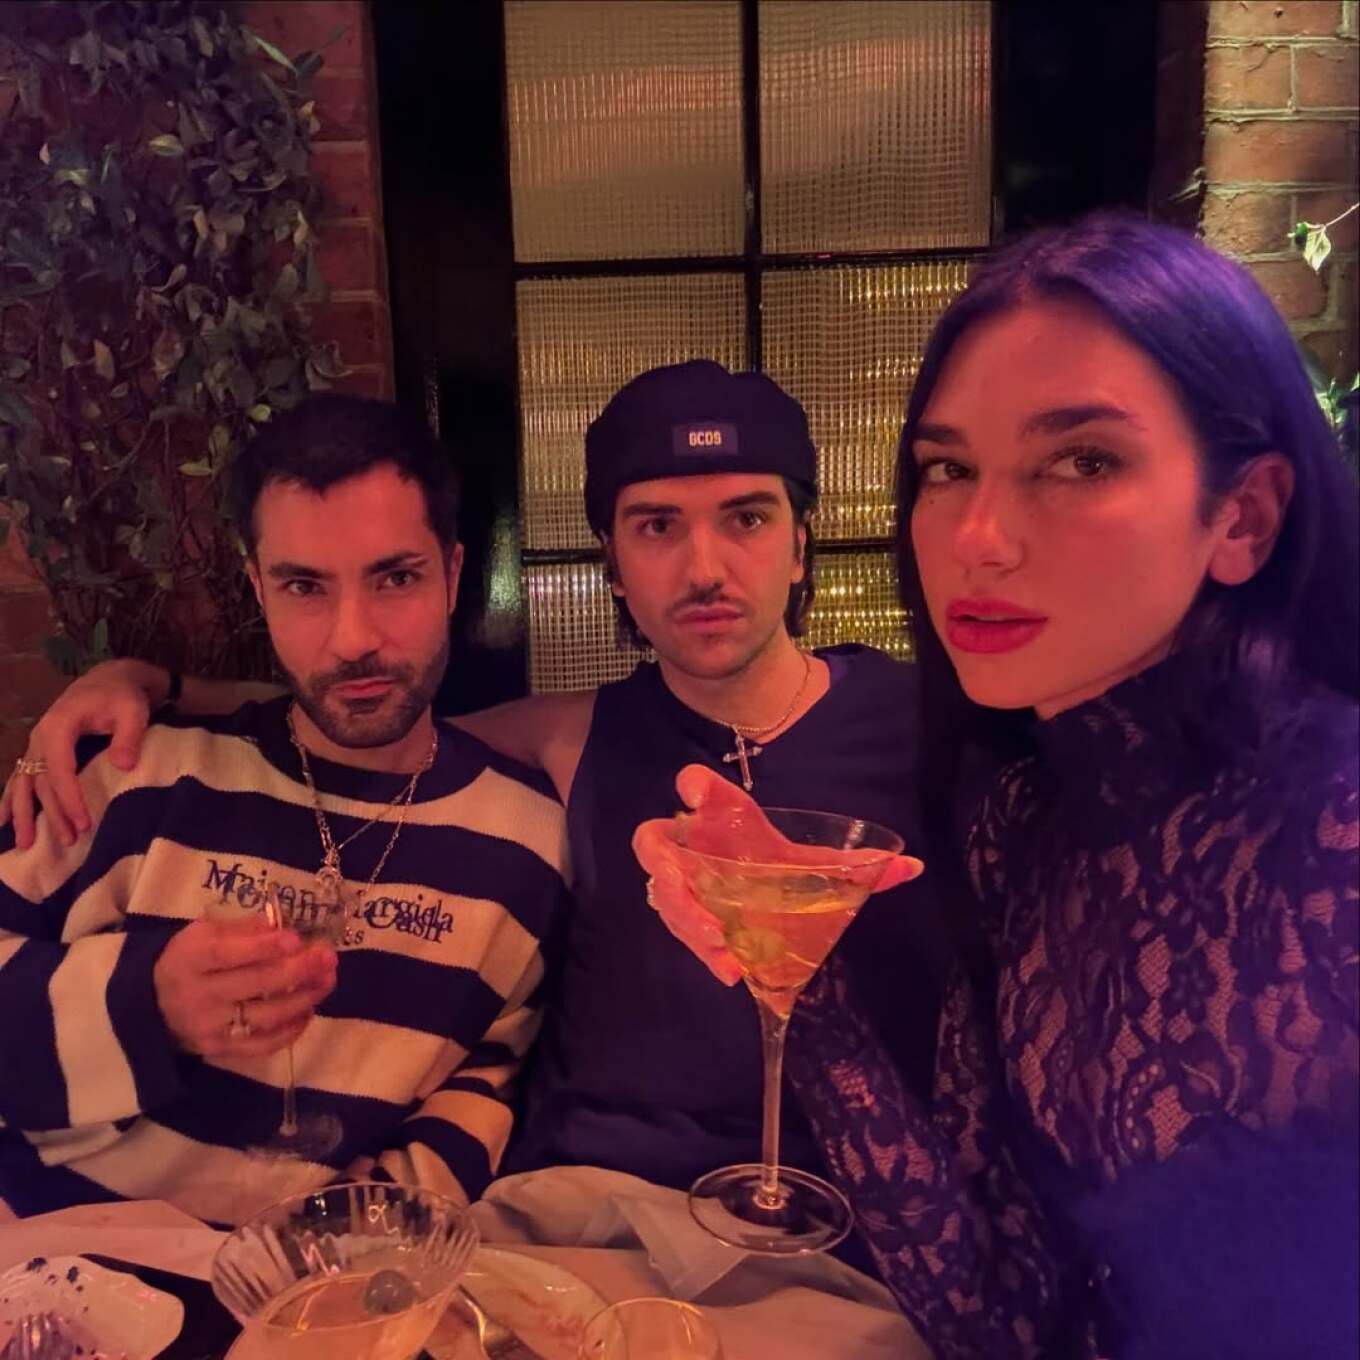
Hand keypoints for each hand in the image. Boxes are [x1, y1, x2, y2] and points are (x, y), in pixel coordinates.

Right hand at [0, 659, 164, 849]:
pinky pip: (20, 778)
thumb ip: (128, 737)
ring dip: (24, 814)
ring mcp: (35, 744)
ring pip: (24, 783)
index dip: (69, 798)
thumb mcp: (132, 711)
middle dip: (52, 813)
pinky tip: (3, 822)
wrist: (109, 680)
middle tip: (69, 839)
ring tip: (26, 844)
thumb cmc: (121, 696)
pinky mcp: (39, 750)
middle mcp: (39, 737)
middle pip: (40, 781)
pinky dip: (11, 799)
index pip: (59, 769)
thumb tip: (124, 765)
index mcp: (58, 726)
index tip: (84, 823)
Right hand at [153, 919, 337, 1058]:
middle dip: (299, 970)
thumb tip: (280, 926)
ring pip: (266, 1016)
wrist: (156, 1004)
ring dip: (304, 998)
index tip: (297, 939)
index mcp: (190, 958)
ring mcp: (209, 1027)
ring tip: (327, 980)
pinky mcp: (221, 1050)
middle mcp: (197, 995)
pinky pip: (262, 1045)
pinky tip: (309, 1010)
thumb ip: (243, 929)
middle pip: (255, 984)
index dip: (265, 947)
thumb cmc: (191, 959)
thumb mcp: (206, 933)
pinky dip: (291, 1030)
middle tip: (328, 958)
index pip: (228, 953)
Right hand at [632, 764, 924, 985]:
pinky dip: (703, 950)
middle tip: (708, 915)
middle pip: (657, 846)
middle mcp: (688, 842)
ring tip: (725, 956)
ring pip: (665, 896)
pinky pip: (679, 927)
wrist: (748, 890)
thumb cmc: (771, 864)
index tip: (698, 793)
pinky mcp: (680, 911)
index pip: (693, 784)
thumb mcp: (811, 865)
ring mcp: (676, 878)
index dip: (693, 786)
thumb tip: (913, 867)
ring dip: (690, 925)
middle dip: (676, 878)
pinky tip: (731, 971)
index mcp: (718, 815)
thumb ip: (853, 866)